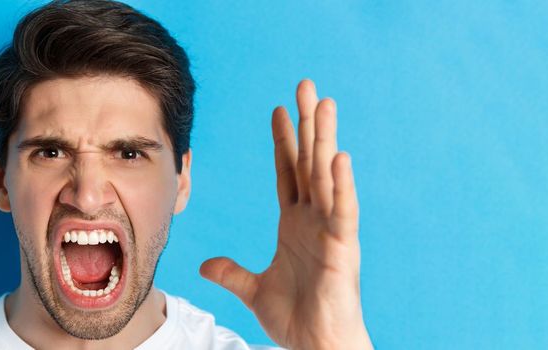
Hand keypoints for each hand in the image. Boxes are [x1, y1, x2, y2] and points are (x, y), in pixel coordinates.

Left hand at [200, 80, 371, 349]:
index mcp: (295, 225)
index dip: (283, 141)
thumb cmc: (297, 319)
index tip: (278, 109)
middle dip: (307, 124)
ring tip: (324, 103)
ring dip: (324, 139)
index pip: (287, 172)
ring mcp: (330, 231)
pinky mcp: (342, 249)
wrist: (316, 346)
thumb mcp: (254, 290)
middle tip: (306, 85)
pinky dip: (340, 185)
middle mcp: (314, 220)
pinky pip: (342, 212)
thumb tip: (206, 265)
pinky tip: (337, 156)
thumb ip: (231, 273)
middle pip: (308, 162)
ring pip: (326, 176)